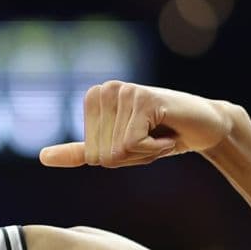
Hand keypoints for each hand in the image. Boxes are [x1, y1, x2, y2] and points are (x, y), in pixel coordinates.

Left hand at [40, 81, 233, 167]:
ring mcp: (122, 92)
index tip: (138, 141)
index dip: (118, 159)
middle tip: (152, 139)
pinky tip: (167, 133)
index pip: (90, 155)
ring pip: (116, 153)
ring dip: (144, 154)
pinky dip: (154, 150)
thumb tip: (43, 157)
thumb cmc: (162, 136)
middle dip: (132, 158)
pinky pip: (132, 145)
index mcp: (92, 99)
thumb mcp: (117, 147)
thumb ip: (81, 152)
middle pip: (101, 156)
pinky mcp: (142, 99)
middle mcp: (104, 90)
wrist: (207, 127)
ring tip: (159, 134)